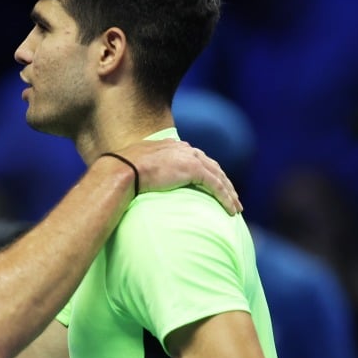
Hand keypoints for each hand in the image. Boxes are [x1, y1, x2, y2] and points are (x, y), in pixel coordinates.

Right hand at [111, 139, 241, 214]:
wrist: (123, 170)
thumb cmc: (122, 172)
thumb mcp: (136, 167)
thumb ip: (145, 171)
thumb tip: (139, 183)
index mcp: (170, 146)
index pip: (195, 159)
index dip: (206, 172)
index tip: (211, 185)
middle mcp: (183, 149)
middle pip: (211, 166)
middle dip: (223, 183)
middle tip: (231, 198)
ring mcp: (189, 158)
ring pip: (218, 176)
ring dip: (229, 193)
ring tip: (235, 208)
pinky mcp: (193, 170)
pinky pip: (216, 186)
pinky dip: (225, 198)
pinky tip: (231, 210)